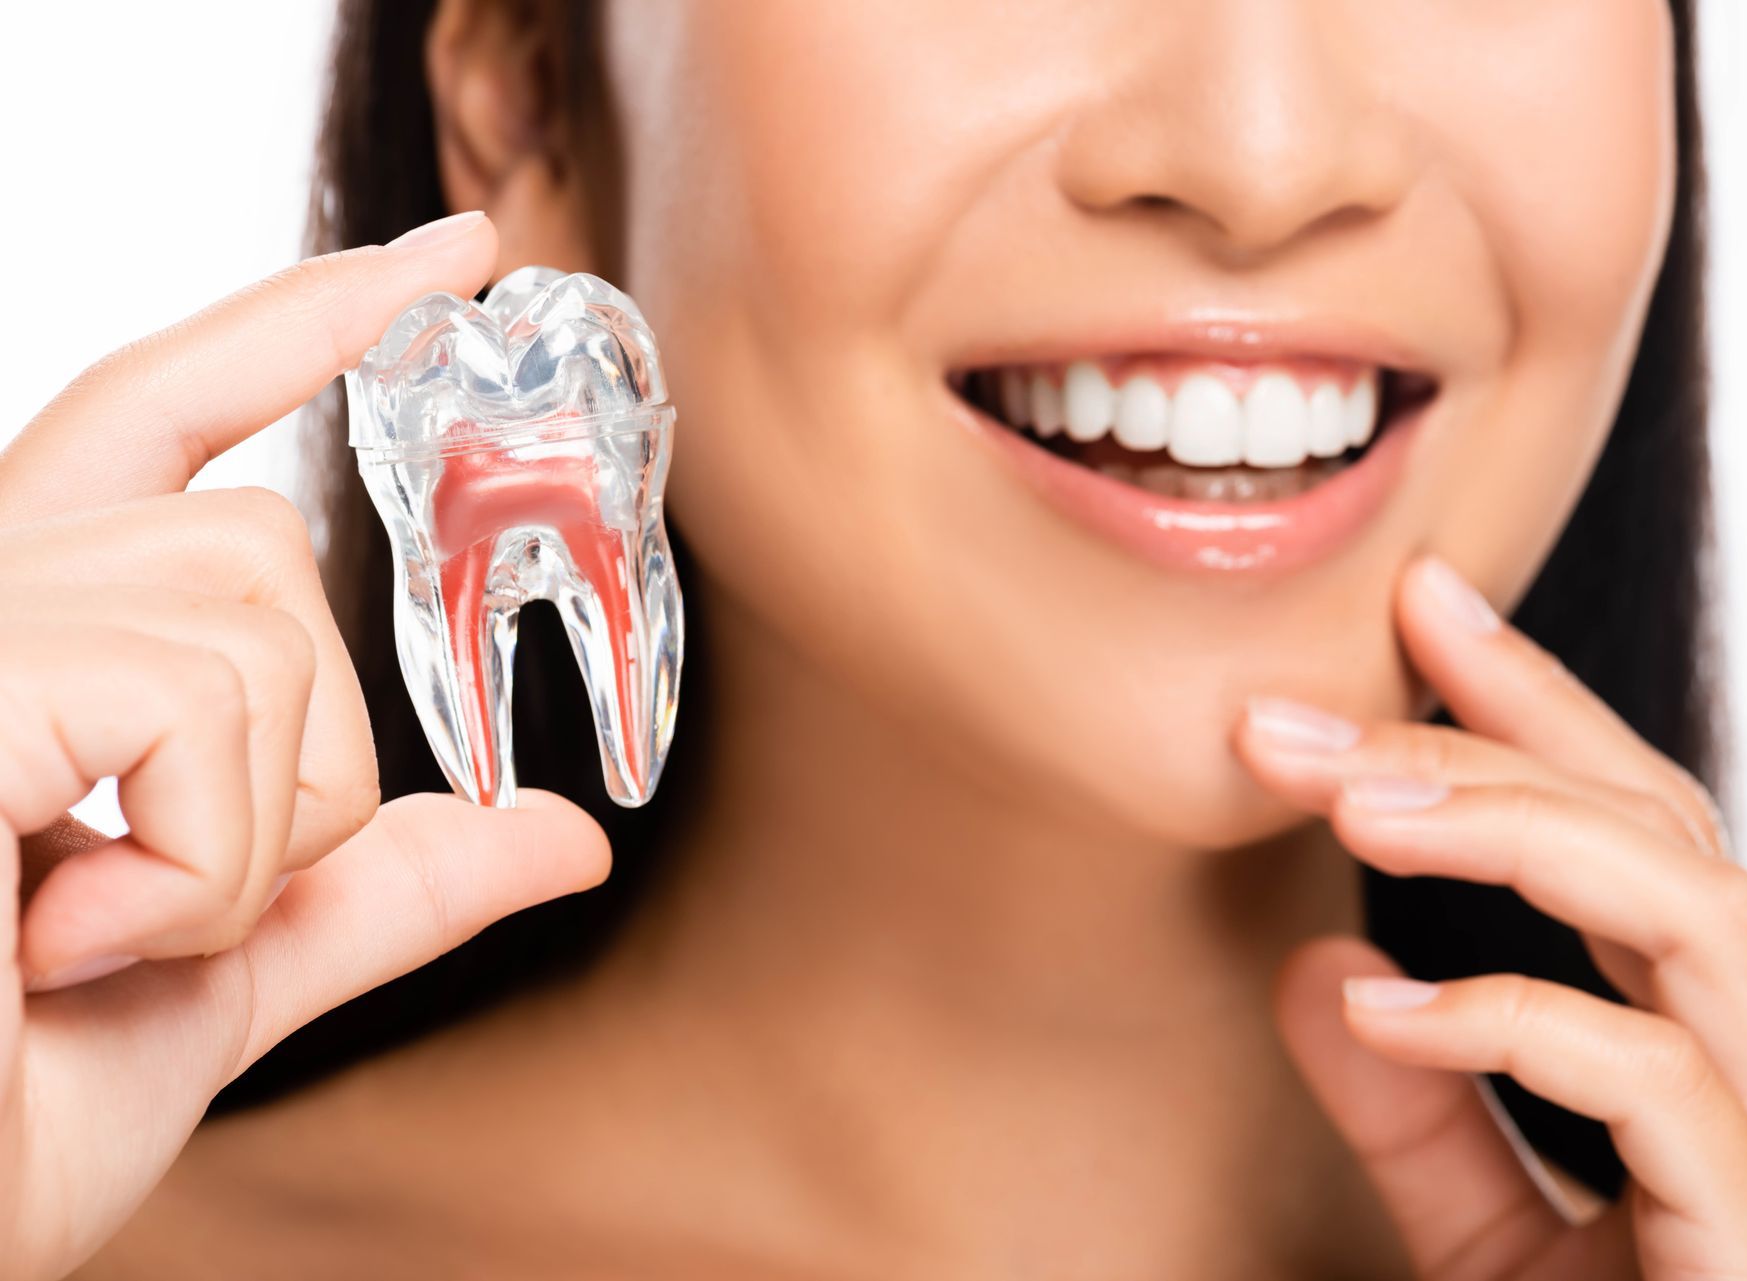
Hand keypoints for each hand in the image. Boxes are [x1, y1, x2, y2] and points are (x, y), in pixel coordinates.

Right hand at [0, 213, 613, 1280]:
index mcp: (29, 636)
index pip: (160, 411)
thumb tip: (566, 838)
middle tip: (151, 908)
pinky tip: (67, 941)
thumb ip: (382, 885)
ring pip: (253, 623)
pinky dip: (196, 859)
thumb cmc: (5, 1111)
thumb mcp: (230, 973)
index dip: (296, 324)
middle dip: (297, 762)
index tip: (443, 259)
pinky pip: (191, 694)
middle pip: (261, 550)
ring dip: (247, 832)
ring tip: (92, 937)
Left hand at [1238, 554, 1746, 1279]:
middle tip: (1300, 713)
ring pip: (1692, 909)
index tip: (1422, 603)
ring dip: (1505, 830)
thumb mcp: (1488, 1243)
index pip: (1645, 828)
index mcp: (1741, 1063)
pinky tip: (1377, 1008)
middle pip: (1665, 834)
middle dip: (1482, 743)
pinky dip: (1503, 1022)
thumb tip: (1316, 971)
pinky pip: (1652, 1080)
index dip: (1535, 704)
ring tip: (1348, 799)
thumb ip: (1419, 1111)